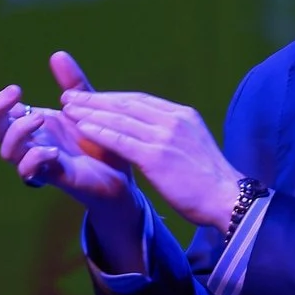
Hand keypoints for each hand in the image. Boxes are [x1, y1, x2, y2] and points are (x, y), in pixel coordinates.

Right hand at [0, 54, 135, 215]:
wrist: (119, 172)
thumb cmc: (98, 141)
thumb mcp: (87, 105)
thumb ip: (72, 83)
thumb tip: (57, 55)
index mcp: (34, 124)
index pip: (2, 113)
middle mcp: (31, 143)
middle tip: (16, 91)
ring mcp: (39, 161)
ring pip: (8, 152)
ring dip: (18, 132)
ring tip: (40, 117)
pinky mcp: (52, 177)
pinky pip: (30, 172)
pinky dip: (35, 159)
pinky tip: (53, 151)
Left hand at [59, 86, 246, 231]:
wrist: (226, 198)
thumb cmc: (209, 181)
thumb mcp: (193, 147)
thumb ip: (174, 136)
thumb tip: (158, 135)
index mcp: (183, 115)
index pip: (140, 101)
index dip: (112, 98)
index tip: (91, 97)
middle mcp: (173, 120)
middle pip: (127, 104)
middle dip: (96, 99)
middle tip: (70, 96)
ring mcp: (165, 137)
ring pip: (121, 119)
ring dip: (91, 112)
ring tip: (67, 108)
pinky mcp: (156, 157)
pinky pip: (121, 141)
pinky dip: (99, 132)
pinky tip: (81, 128)